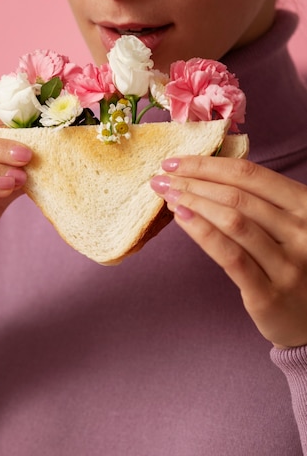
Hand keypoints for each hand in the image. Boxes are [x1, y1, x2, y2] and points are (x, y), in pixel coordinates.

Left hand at [151, 156, 306, 348]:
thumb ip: (262, 204)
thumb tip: (205, 176)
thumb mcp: (291, 228)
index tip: (174, 161)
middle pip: (237, 196)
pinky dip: (202, 233)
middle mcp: (302, 232)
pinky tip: (181, 219)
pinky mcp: (269, 294)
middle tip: (161, 178)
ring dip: (193, 203)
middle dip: (192, 182)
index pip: (250, 174)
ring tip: (167, 196)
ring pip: (233, 222)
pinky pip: (231, 257)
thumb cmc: (295, 267)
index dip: (208, 165)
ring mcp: (288, 265)